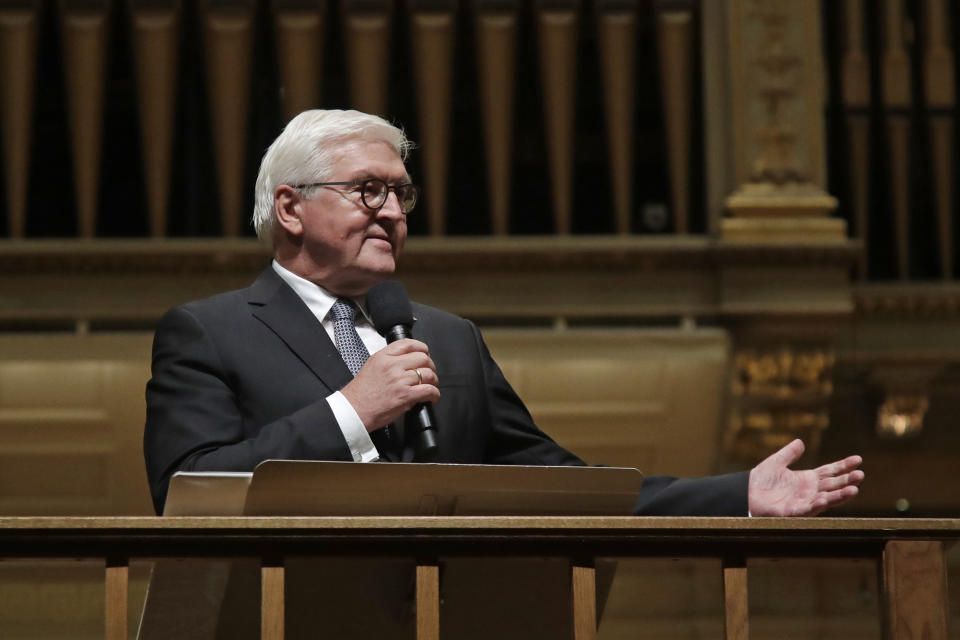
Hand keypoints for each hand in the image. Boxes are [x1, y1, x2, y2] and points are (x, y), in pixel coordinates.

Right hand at [340, 338, 439, 430]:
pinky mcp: (406, 395)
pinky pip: (428, 390)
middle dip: (430, 365)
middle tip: (429, 372)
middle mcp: (392, 366)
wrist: (354, 410)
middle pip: (422, 358)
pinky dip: (434, 394)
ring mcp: (400, 380)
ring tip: (431, 385)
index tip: (425, 353)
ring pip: (428, 373)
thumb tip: (407, 363)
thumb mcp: (371, 366)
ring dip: (434, 380)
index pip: (408, 344)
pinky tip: (432, 396)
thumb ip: (388, 361)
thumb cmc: (360, 393)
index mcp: (383, 357)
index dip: (422, 348)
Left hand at [748, 439, 863, 516]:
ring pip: (826, 499)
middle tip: (861, 474)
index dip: (844, 465)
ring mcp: (803, 502)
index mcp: (807, 479)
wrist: (744, 493)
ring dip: (840, 496)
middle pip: (833, 485)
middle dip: (847, 480)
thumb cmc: (760, 480)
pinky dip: (817, 505)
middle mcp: (809, 491)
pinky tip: (825, 499)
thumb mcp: (776, 462)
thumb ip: (789, 454)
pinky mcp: (793, 512)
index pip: (830, 471)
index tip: (858, 459)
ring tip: (854, 489)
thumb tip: (801, 442)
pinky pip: (807, 509)